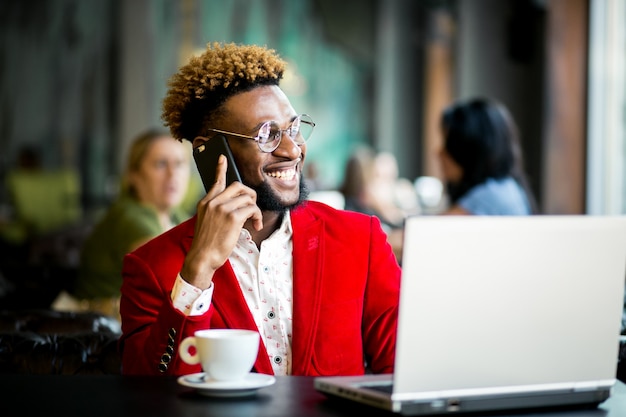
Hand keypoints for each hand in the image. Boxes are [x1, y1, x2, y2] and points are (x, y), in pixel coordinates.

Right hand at [180, 155, 262, 288]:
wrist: (202, 258)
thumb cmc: (207, 244)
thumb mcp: (207, 223)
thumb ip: (216, 211)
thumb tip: (235, 207)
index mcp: (206, 202)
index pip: (216, 182)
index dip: (221, 169)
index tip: (222, 158)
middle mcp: (213, 202)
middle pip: (238, 186)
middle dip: (250, 194)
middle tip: (253, 207)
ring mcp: (222, 208)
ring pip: (248, 198)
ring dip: (255, 210)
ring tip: (255, 222)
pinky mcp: (232, 217)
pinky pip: (252, 209)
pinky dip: (257, 217)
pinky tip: (255, 226)